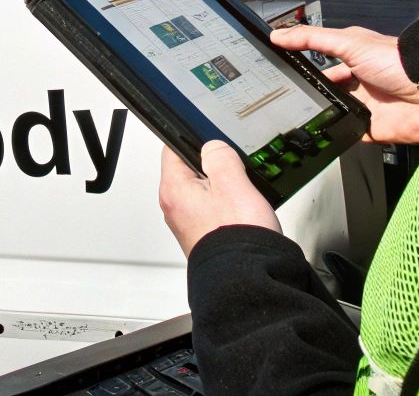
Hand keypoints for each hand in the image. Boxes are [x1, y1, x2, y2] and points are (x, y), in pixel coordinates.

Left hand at [158, 141, 279, 256]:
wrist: (247, 279)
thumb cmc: (236, 238)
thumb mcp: (233, 183)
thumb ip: (220, 156)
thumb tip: (212, 147)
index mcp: (174, 190)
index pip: (172, 148)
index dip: (194, 140)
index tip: (211, 142)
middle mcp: (175, 207)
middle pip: (189, 170)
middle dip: (213, 167)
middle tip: (233, 173)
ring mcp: (187, 223)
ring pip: (204, 190)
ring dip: (223, 188)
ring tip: (240, 196)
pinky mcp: (202, 235)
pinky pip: (212, 209)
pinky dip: (226, 206)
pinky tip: (241, 212)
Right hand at [272, 25, 418, 143]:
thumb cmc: (397, 63)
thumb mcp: (349, 43)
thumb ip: (313, 39)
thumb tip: (278, 35)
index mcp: (353, 59)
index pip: (321, 62)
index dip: (302, 65)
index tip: (279, 68)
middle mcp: (358, 82)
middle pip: (325, 89)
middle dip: (309, 92)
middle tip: (286, 94)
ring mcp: (363, 106)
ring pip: (331, 112)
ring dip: (320, 113)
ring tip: (300, 112)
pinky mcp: (368, 129)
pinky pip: (345, 134)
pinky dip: (335, 134)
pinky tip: (322, 131)